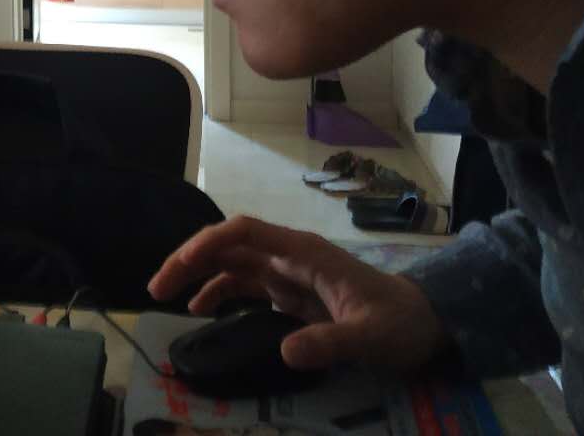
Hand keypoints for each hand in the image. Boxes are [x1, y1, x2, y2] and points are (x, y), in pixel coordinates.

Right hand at [147, 215, 448, 371]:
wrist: (425, 325)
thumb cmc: (400, 323)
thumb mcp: (371, 336)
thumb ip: (330, 342)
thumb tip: (284, 351)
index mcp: (303, 252)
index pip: (244, 232)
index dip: (208, 243)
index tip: (181, 267)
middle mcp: (288, 255)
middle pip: (228, 245)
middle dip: (190, 259)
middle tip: (158, 288)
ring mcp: (287, 272)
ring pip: (230, 262)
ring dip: (198, 274)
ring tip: (167, 297)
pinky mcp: (289, 291)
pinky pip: (244, 284)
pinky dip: (218, 292)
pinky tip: (201, 312)